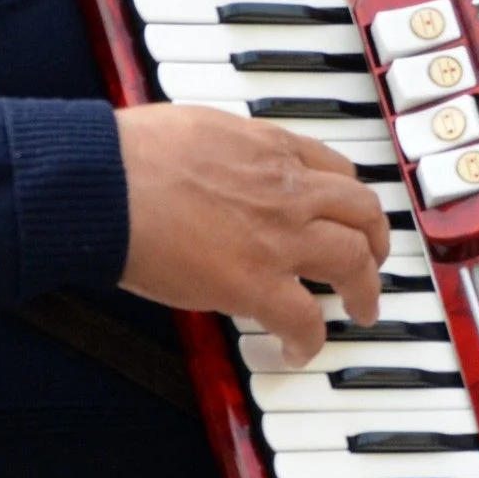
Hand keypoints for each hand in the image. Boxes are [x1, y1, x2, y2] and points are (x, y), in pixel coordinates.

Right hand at [116, 105, 388, 365]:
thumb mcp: (200, 127)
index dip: (350, 197)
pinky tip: (300, 350)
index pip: (337, 169)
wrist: (101, 184)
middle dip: (377, 241)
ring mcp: (279, 237)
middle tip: (374, 260)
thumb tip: (229, 163)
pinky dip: (310, 339)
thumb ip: (232, 150)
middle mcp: (288, 189)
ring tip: (363, 310)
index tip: (350, 212)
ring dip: (366, 290)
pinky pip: (305, 319)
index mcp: (272, 149)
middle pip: (363, 213)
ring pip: (354, 262)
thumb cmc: (128, 154)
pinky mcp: (256, 283)